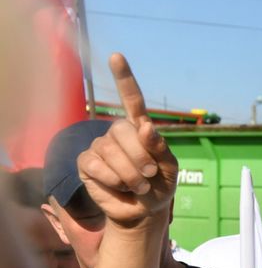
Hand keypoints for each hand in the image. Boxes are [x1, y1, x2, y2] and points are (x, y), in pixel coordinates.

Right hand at [76, 54, 178, 227]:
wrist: (144, 211)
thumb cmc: (159, 187)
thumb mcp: (169, 169)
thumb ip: (160, 148)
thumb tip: (146, 126)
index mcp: (141, 130)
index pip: (132, 100)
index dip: (124, 78)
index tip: (116, 56)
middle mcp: (118, 134)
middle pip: (122, 131)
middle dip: (139, 156)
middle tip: (149, 174)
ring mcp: (100, 146)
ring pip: (108, 150)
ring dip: (128, 173)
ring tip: (138, 184)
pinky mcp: (87, 163)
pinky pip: (95, 164)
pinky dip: (112, 179)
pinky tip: (119, 186)